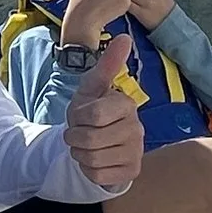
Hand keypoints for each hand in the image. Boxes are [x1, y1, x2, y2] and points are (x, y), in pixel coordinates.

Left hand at [65, 34, 142, 191]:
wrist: (96, 143)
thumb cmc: (92, 112)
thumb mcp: (92, 88)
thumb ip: (106, 65)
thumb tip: (125, 37)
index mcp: (127, 105)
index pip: (92, 115)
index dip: (77, 118)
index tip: (81, 116)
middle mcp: (137, 128)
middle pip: (89, 139)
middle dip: (74, 137)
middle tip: (79, 133)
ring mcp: (136, 152)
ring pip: (92, 159)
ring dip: (79, 154)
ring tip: (86, 146)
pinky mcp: (131, 172)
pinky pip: (97, 176)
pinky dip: (87, 170)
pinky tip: (94, 160)